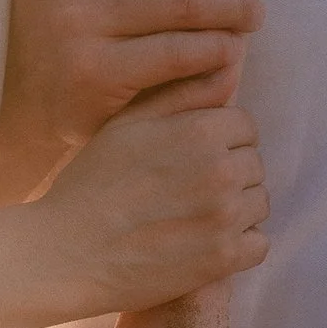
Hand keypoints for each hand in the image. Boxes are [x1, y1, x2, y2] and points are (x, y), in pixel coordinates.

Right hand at [41, 91, 268, 317]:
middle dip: (230, 173)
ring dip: (236, 209)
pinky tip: (205, 243)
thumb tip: (231, 68)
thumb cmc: (93, 183)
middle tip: (188, 190)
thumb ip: (183, 93)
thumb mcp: (129, 123)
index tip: (193, 157)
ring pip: (259, 203)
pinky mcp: (223, 259)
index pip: (245, 125)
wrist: (67, 253)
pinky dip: (239, 246)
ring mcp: (224, 217)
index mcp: (199, 130)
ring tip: (194, 216)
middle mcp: (219, 170)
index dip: (221, 138)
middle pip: (254, 164)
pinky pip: (259, 245)